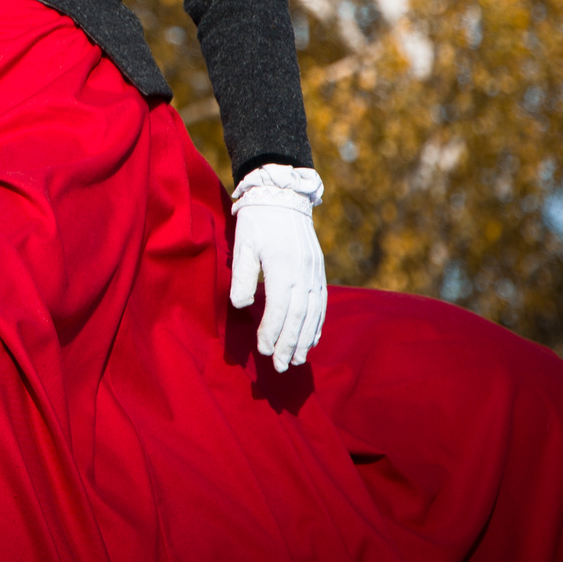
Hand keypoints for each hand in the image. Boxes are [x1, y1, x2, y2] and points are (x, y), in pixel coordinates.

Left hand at [228, 165, 326, 372]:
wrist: (283, 194)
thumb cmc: (257, 220)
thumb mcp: (243, 244)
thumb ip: (243, 276)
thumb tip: (240, 306)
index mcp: (284, 267)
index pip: (279, 308)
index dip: (272, 332)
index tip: (264, 351)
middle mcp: (304, 273)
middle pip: (299, 316)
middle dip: (290, 344)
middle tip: (282, 367)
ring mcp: (315, 272)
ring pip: (314, 313)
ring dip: (306, 338)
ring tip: (297, 359)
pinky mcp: (319, 270)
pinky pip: (321, 303)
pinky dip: (317, 323)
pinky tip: (311, 338)